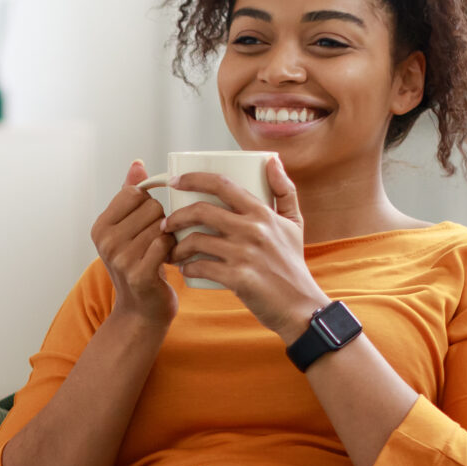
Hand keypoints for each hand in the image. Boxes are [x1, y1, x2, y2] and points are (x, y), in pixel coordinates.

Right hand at [90, 162, 177, 329]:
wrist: (142, 310)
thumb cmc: (138, 264)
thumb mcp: (128, 229)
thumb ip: (130, 195)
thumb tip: (137, 164)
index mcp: (100, 226)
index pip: (135, 192)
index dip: (149, 204)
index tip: (147, 223)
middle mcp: (105, 241)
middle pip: (151, 207)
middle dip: (162, 220)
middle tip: (156, 240)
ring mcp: (120, 259)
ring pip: (161, 225)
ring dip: (170, 237)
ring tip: (162, 252)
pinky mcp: (139, 274)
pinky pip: (165, 245)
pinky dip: (173, 250)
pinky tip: (169, 260)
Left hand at [164, 156, 329, 342]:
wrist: (300, 306)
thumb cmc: (292, 263)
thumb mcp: (294, 223)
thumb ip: (284, 190)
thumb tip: (271, 160)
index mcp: (262, 213)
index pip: (222, 185)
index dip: (194, 179)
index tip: (175, 181)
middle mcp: (253, 230)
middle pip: (202, 211)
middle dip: (176, 216)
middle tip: (165, 225)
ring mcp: (245, 254)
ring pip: (196, 240)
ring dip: (177, 247)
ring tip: (173, 253)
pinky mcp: (238, 278)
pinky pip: (201, 268)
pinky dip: (188, 269)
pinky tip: (185, 270)